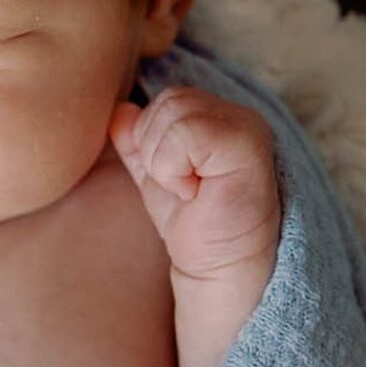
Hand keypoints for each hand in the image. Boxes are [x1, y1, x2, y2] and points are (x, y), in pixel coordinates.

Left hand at [107, 87, 281, 288]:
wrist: (218, 266)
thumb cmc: (196, 225)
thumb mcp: (157, 178)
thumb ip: (138, 143)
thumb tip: (119, 111)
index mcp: (219, 117)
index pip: (165, 100)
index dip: (153, 141)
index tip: (177, 181)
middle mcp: (238, 114)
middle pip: (168, 101)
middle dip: (157, 150)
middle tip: (182, 187)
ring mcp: (246, 126)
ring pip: (174, 113)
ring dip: (166, 162)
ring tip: (190, 189)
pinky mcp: (246, 143)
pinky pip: (185, 132)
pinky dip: (175, 169)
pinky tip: (196, 192)